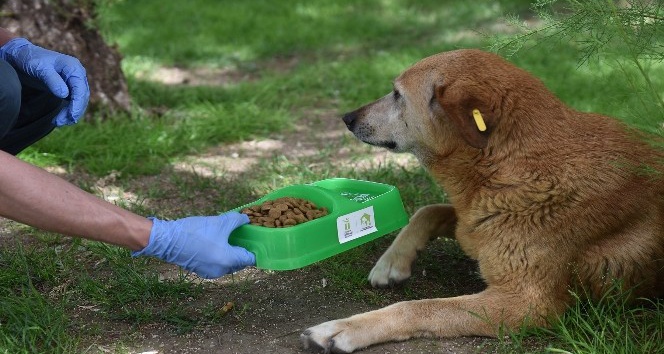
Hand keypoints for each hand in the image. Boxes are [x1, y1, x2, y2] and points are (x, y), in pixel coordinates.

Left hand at [0, 38, 89, 126]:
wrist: (23, 56)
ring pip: (79, 101)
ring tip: (59, 122)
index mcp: (73, 67)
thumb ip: (52, 80)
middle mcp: (77, 74)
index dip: (78, 104)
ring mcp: (74, 81)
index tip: (71, 117)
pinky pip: (73, 101)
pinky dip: (68, 111)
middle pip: (82, 96)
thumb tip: (65, 96)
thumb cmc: (31, 59)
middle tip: (61, 122)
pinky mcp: (69, 87)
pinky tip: (61, 118)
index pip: (81, 89)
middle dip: (74, 112)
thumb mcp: (40, 68)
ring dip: (71, 113)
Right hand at [132, 211, 254, 278]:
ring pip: (228, 263)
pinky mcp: (201, 270)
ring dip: (231, 252)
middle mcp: (221, 270)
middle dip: (243, 249)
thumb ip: (237, 220)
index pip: (250, 259)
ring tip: (230, 237)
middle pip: (240, 262)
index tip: (257, 239)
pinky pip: (217, 264)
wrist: (167, 240)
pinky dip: (220, 255)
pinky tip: (218, 242)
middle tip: (244, 235)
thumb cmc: (195, 231)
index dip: (256, 248)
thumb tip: (247, 218)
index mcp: (228, 260)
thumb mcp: (220, 222)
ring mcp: (210, 272)